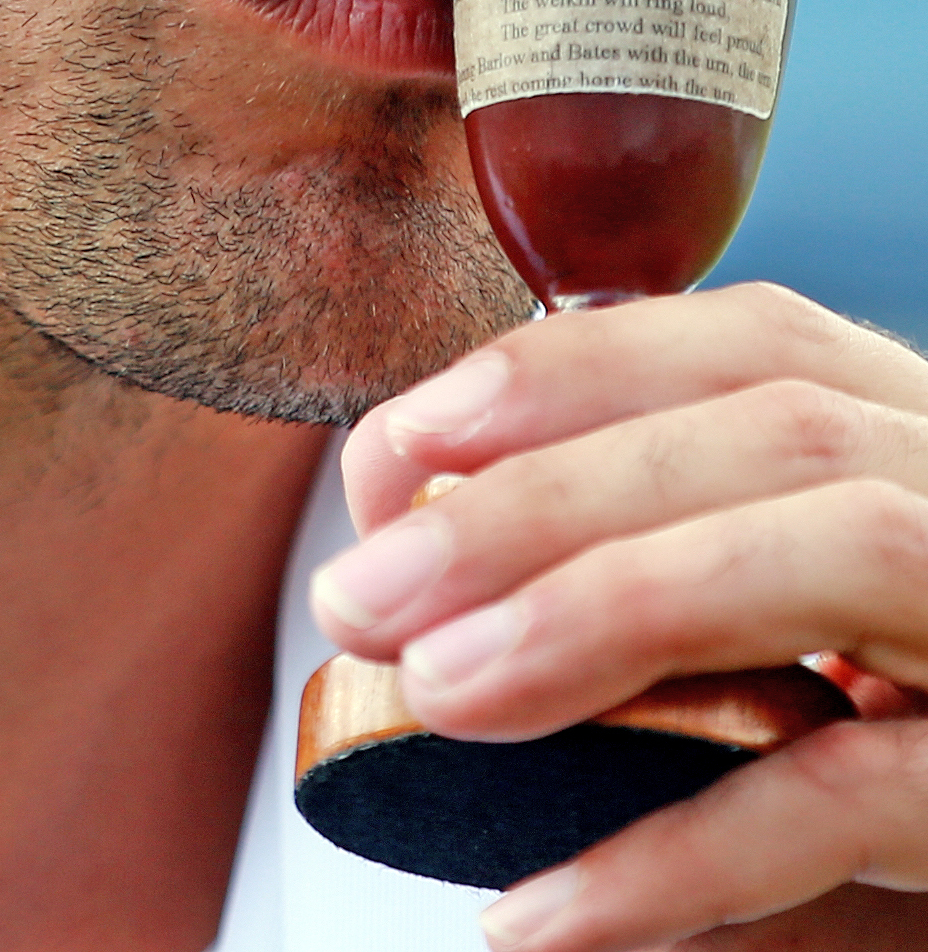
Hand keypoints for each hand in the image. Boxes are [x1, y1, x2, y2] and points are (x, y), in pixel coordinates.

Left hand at [310, 284, 927, 950]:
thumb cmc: (922, 685)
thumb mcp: (814, 589)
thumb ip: (684, 550)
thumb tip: (452, 582)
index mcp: (911, 426)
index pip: (740, 341)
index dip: (560, 374)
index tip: (400, 448)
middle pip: (764, 429)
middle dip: (544, 494)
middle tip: (365, 591)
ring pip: (831, 547)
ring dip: (609, 607)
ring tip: (438, 690)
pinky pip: (866, 798)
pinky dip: (691, 852)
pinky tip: (546, 911)